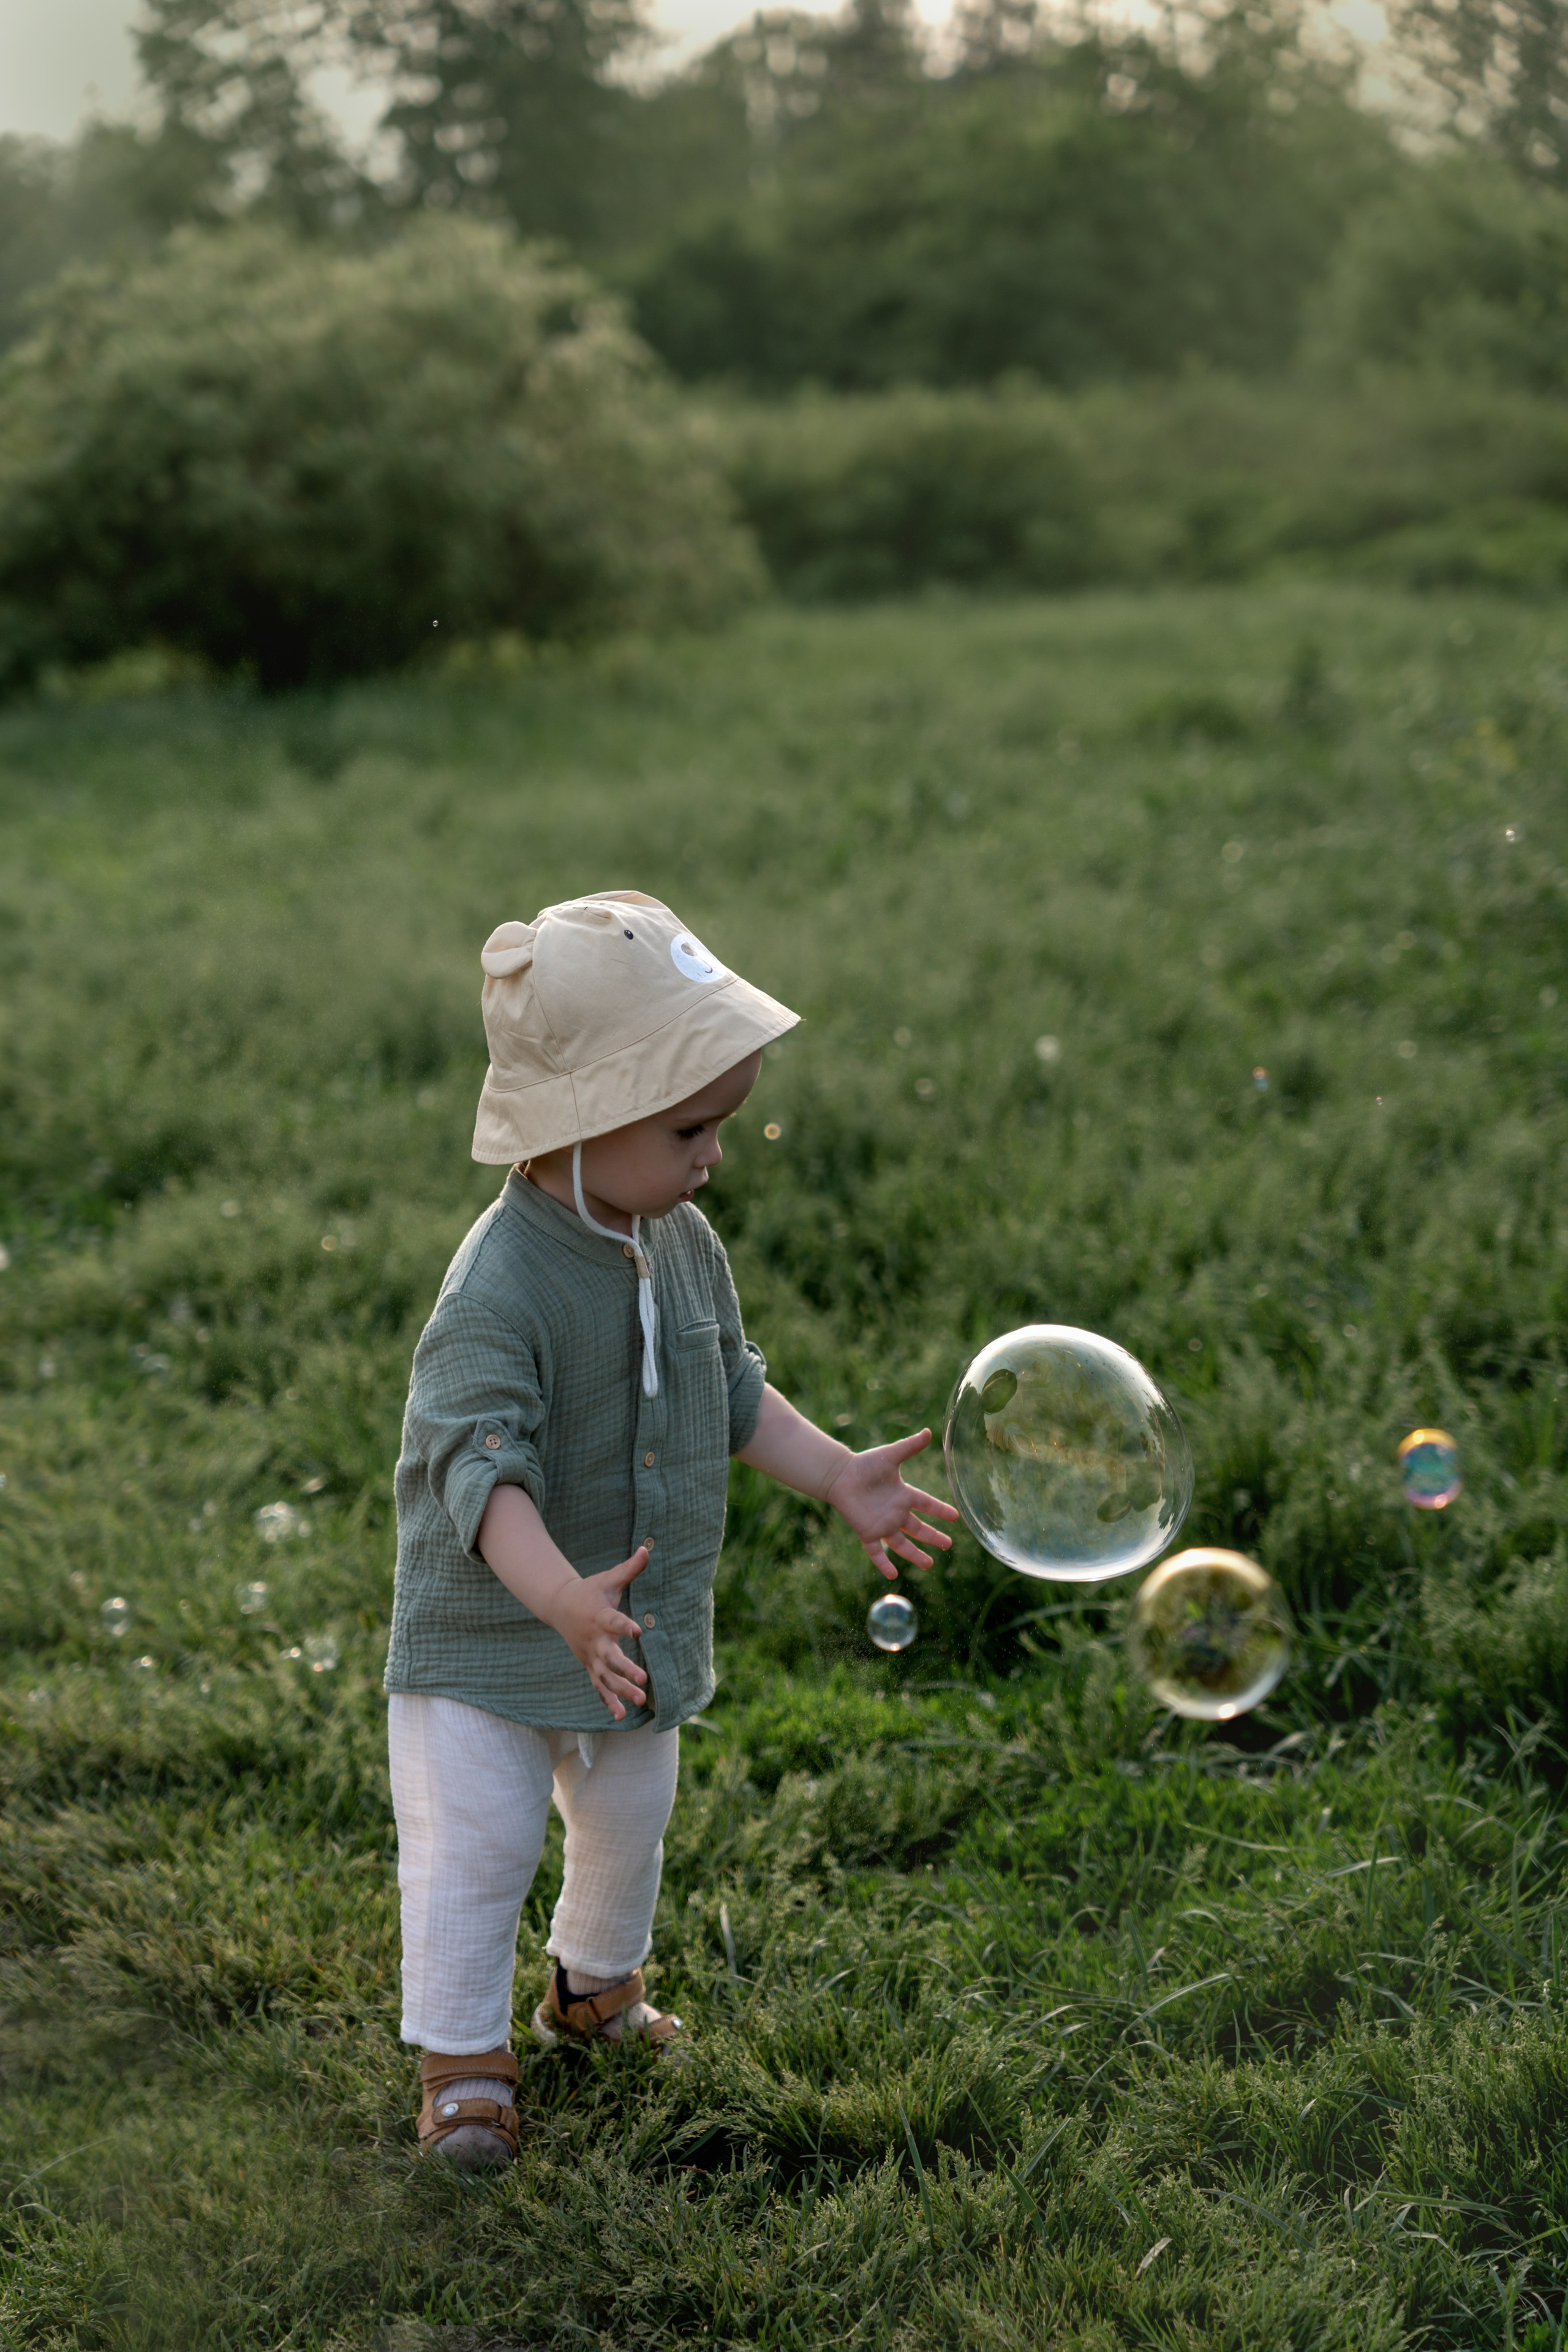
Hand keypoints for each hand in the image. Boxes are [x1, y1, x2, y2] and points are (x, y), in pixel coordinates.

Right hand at [545, 1545, 650, 1720]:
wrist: (560, 1607)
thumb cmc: (590, 1591)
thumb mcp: (609, 1579)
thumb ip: (629, 1568)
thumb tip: (649, 1549)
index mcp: (600, 1617)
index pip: (613, 1621)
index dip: (624, 1626)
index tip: (637, 1632)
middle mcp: (595, 1640)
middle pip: (610, 1658)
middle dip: (625, 1670)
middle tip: (643, 1680)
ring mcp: (591, 1657)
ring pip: (605, 1678)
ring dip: (621, 1691)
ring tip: (642, 1701)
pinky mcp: (590, 1666)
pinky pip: (598, 1688)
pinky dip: (608, 1702)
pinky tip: (621, 1717)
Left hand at [822, 1429, 959, 1580]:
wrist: (839, 1475)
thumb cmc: (865, 1464)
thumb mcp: (891, 1455)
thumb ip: (910, 1446)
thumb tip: (929, 1431)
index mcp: (903, 1495)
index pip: (927, 1505)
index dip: (941, 1511)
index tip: (956, 1517)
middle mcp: (896, 1513)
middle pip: (919, 1529)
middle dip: (933, 1537)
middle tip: (948, 1545)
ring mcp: (882, 1524)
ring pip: (903, 1544)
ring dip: (916, 1555)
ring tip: (930, 1565)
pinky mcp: (867, 1532)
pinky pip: (877, 1552)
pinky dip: (884, 1563)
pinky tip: (892, 1575)